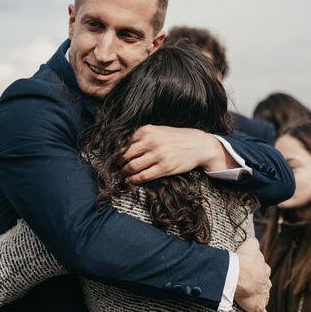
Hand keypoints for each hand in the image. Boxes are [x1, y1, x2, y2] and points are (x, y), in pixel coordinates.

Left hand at [121, 125, 236, 183]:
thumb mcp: (158, 131)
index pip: (123, 143)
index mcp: (147, 131)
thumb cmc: (175, 138)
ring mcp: (158, 155)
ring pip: (132, 166)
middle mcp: (151, 142)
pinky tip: (130, 180)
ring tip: (122, 175)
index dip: (115, 152)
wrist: (198, 144)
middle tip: (115, 168)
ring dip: (124, 173)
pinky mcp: (165, 168)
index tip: (112, 158)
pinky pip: (143, 176)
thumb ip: (141, 137)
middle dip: (118, 163)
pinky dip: (134, 180)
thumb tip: (121, 148)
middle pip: (125, 155)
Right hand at [234, 238, 270, 311]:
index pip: (262, 269)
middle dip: (258, 284)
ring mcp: (263, 295)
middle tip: (247, 283)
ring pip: (264, 296)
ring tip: (249, 298)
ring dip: (258, 297)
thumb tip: (253, 241)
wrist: (239, 275)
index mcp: (264, 269)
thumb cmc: (243, 260)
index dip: (254, 270)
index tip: (247, 270)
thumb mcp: (249, 245)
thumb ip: (253, 243)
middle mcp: (266, 282)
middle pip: (264, 283)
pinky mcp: (258, 307)